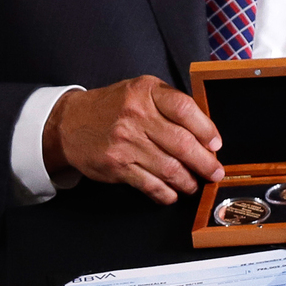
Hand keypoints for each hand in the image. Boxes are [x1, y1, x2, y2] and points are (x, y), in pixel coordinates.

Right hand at [43, 76, 223, 203]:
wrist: (69, 123)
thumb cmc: (113, 107)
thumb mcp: (141, 91)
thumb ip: (171, 104)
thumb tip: (206, 132)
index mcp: (146, 92)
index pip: (185, 109)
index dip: (206, 129)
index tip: (216, 144)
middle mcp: (136, 115)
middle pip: (181, 143)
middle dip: (205, 162)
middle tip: (215, 172)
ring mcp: (125, 142)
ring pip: (169, 167)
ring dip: (188, 181)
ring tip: (195, 184)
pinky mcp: (117, 165)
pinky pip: (150, 184)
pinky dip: (166, 193)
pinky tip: (172, 194)